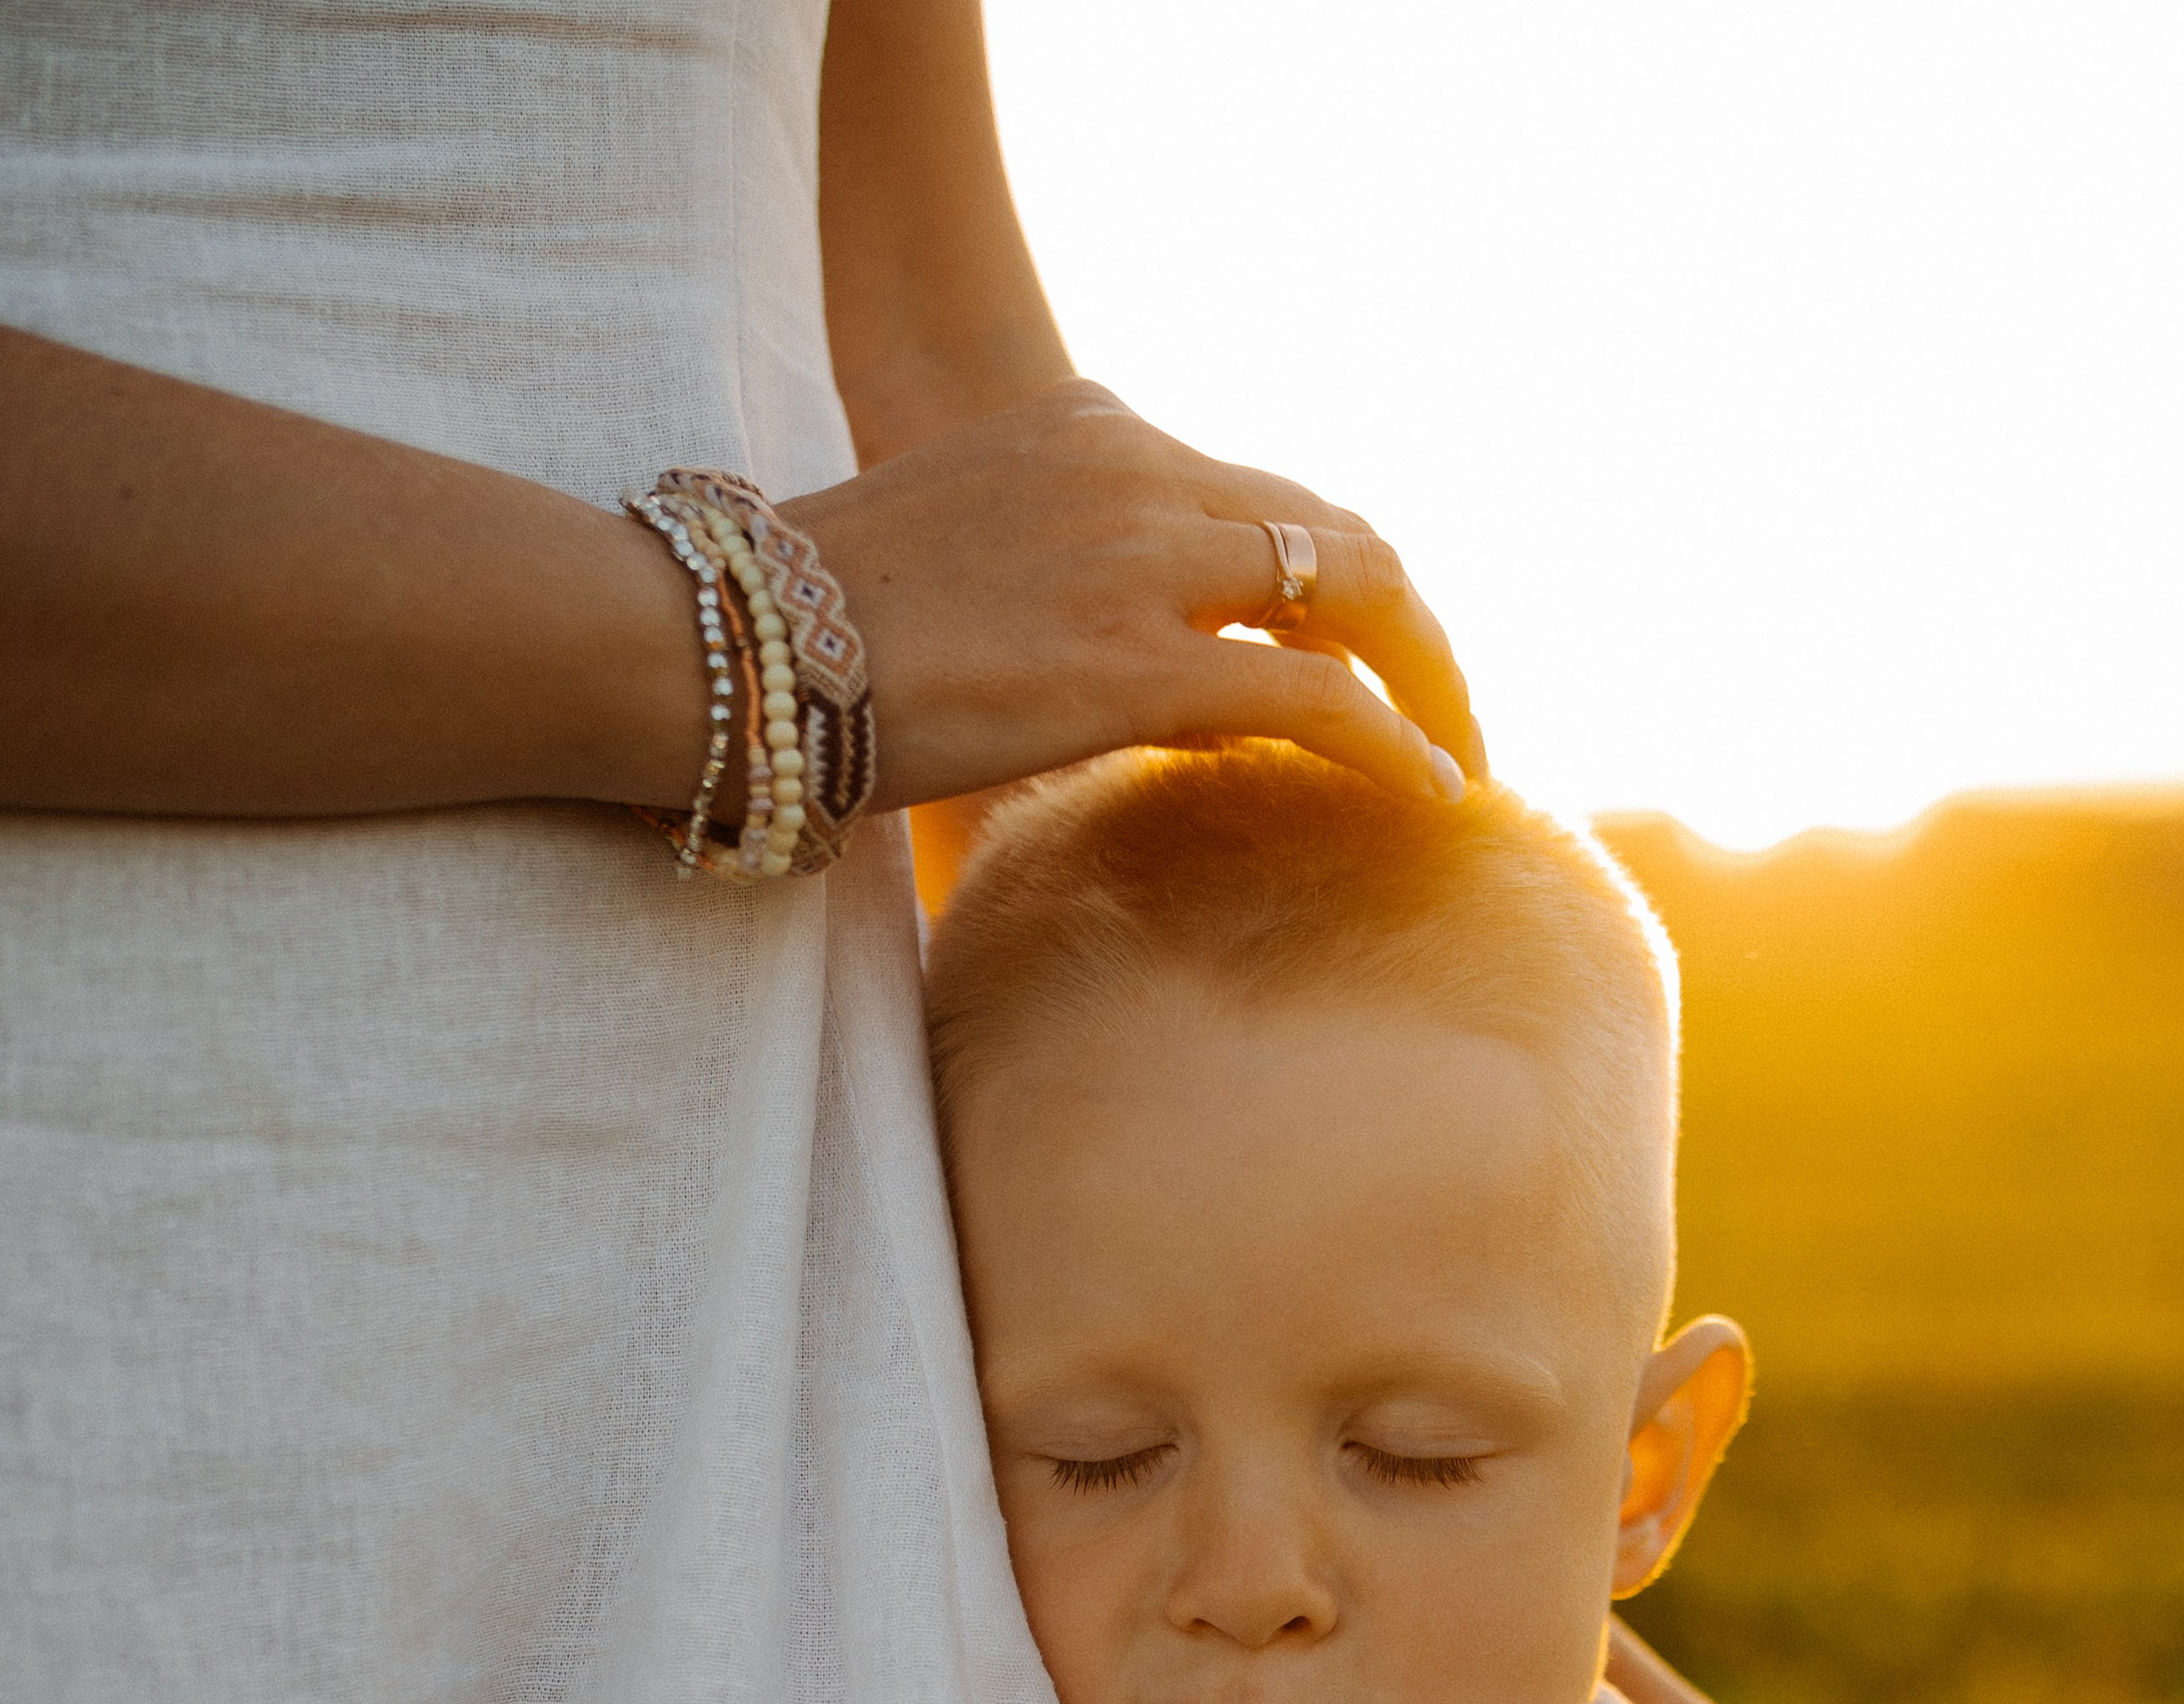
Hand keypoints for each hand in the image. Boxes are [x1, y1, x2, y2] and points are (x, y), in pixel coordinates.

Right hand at [787, 380, 1481, 814]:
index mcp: (1089, 429)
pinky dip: (1395, 742)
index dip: (1330, 576)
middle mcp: (1135, 468)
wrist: (728, 642)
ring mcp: (1143, 560)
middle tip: (1445, 709)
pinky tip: (1428, 794)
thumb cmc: (804, 632)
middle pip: (1333, 529)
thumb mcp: (950, 558)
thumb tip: (1061, 676)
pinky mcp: (1136, 663)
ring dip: (1426, 679)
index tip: (1361, 650)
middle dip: (1408, 621)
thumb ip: (1041, 580)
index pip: (1255, 494)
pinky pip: (1320, 697)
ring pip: (1353, 594)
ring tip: (1456, 758)